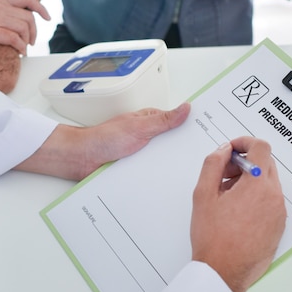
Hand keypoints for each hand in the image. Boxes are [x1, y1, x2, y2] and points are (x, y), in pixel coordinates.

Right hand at [0, 0, 48, 54]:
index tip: (46, 17)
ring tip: (23, 49)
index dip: (41, 8)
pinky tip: (18, 52)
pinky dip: (20, 47)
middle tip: (31, 42)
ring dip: (27, 41)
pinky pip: (13, 39)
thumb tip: (9, 22)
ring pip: (23, 28)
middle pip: (29, 17)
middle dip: (34, 32)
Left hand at [15, 103, 190, 179]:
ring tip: (187, 174)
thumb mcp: (138, 127)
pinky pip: (152, 172)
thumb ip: (163, 120)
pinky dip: (158, 176)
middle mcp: (147, 136)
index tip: (209, 132)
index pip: (177, 122)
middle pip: (173, 143)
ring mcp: (142, 153)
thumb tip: (185, 108)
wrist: (82, 159)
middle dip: (184, 150)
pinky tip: (165, 183)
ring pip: (164, 160)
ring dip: (170, 166)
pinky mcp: (136, 168)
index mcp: (150, 122)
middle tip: (203, 158)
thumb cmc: (104, 138)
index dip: (192, 126)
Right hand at [190, 137, 286, 291]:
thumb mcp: (203, 194)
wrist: (223, 273)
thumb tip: (224, 150)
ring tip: (226, 197)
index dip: (244, 142)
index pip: (260, 147)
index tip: (231, 149)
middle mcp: (274, 196)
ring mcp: (279, 213)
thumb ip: (213, 164)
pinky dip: (256, 197)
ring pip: (268, 182)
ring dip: (250, 181)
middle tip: (223, 176)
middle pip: (265, 164)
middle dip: (244, 163)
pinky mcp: (279, 226)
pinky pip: (271, 200)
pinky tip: (236, 212)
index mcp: (257, 185)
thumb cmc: (212, 238)